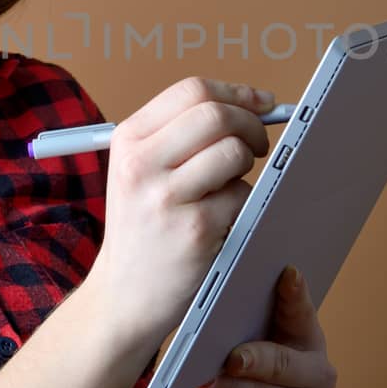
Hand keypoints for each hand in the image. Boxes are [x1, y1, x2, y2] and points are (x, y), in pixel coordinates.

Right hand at [85, 77, 276, 350]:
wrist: (124, 296)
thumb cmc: (145, 228)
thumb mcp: (140, 172)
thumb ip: (181, 134)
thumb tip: (253, 103)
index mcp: (129, 140)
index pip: (192, 90)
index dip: (237, 93)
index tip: (262, 103)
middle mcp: (141, 164)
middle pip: (216, 115)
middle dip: (251, 124)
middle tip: (259, 144)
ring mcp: (167, 198)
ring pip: (234, 153)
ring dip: (247, 167)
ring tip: (232, 186)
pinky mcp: (196, 230)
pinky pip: (242, 196)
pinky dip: (243, 205)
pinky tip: (223, 221)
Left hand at [196, 265, 337, 387]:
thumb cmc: (249, 380)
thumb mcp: (250, 349)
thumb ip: (243, 328)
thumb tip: (213, 310)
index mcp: (308, 340)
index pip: (302, 313)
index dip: (295, 294)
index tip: (287, 272)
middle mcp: (318, 375)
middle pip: (283, 364)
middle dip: (253, 360)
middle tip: (228, 357)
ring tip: (207, 382)